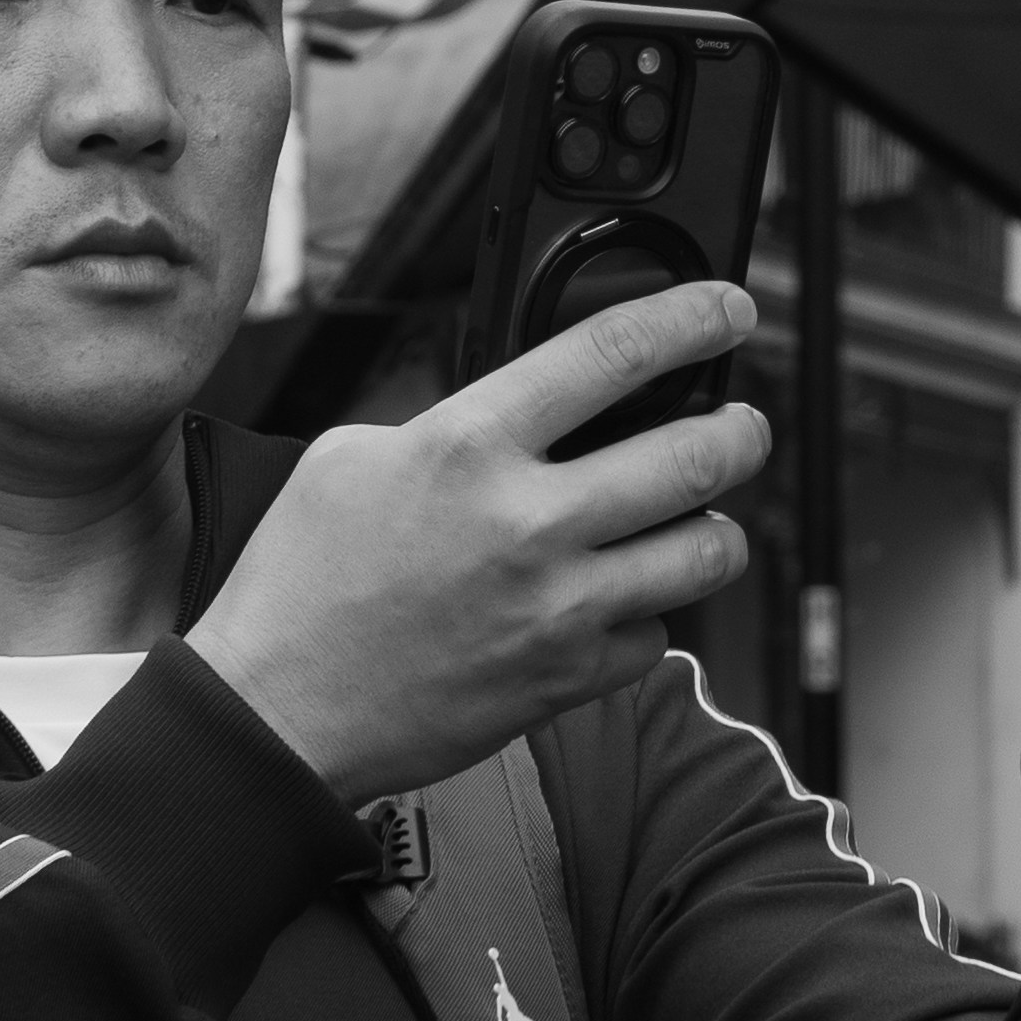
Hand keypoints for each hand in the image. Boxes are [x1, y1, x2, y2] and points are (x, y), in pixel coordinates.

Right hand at [193, 281, 767, 807]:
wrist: (278, 710)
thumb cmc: (299, 583)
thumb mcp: (351, 457)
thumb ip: (450, 423)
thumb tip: (521, 409)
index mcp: (469, 444)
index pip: (615, 352)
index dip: (693, 317)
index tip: (726, 310)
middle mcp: (527, 521)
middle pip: (699, 453)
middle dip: (741, 429)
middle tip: (740, 424)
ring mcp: (557, 605)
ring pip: (707, 553)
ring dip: (714, 528)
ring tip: (696, 519)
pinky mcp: (567, 679)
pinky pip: (656, 636)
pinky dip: (647, 617)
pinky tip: (615, 603)